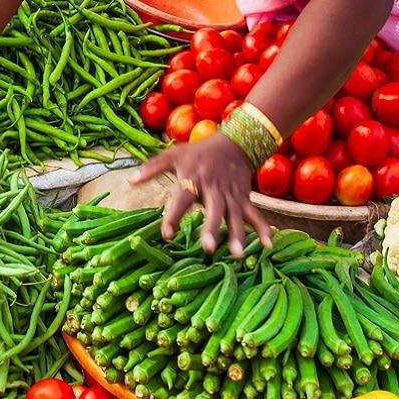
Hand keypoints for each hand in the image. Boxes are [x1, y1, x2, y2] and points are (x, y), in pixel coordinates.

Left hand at [130, 129, 273, 256]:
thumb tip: (129, 181)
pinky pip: (255, 216)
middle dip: (211, 228)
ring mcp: (231, 195)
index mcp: (192, 179)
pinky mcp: (244, 199)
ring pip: (235, 216)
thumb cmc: (197, 153)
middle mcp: (213, 189)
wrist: (233, 143)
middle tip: (207, 248)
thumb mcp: (173, 155)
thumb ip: (151, 168)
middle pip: (213, 209)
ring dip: (237, 235)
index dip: (174, 216)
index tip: (166, 234)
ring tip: (238, 255)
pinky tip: (268, 247)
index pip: (181, 199)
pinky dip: (263, 230)